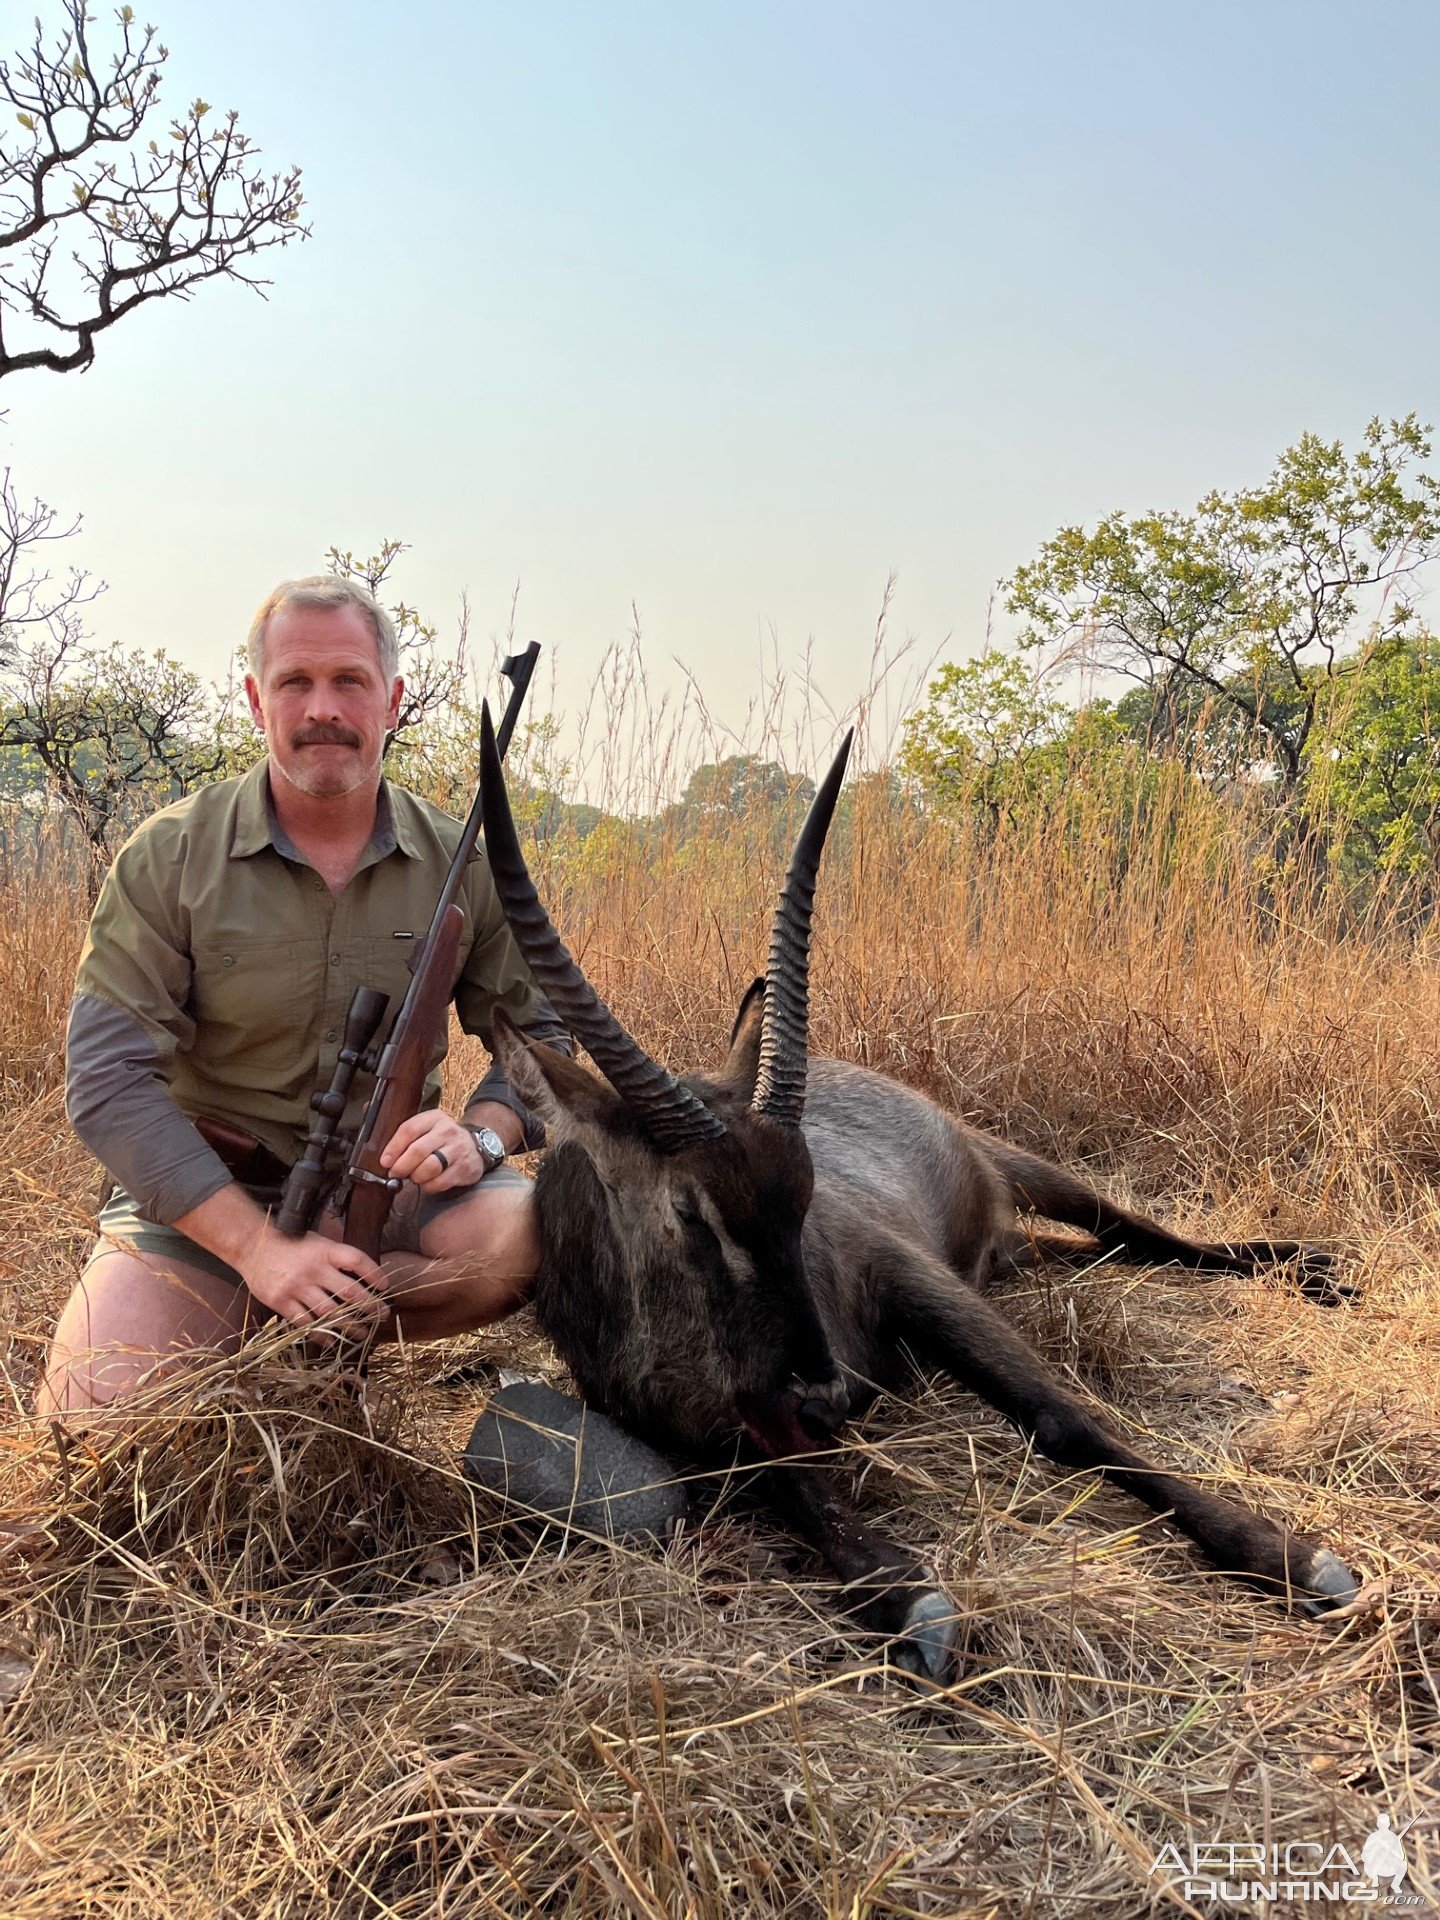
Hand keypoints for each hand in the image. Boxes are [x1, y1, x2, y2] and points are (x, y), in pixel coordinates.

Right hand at [238, 1221, 389, 1341]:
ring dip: (350, 1325)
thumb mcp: (317, 1241)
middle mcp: (313, 1269)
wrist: (252, 1246)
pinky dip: (321, 1334)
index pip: (357, 1261)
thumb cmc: (290, 1243)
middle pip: (349, 1292)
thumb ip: (336, 1257)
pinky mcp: (281, 1302)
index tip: (385, 1287)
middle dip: (370, 1306)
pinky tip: (332, 1341)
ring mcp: (296, 1287)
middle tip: (382, 1315)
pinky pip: (305, 1323)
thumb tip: (364, 1275)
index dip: (375, 1274)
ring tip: (363, 1333)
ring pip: (330, 1312)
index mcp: (324, 1250)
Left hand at [380, 1111, 482, 1192]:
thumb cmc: (441, 1139)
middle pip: (418, 1150)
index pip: (409, 1129)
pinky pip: (440, 1182)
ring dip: (416, 1177)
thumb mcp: (426, 1126)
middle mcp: (447, 1131)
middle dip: (402, 1166)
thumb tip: (366, 1109)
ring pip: (430, 1167)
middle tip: (395, 1173)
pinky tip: (427, 1182)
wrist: (475, 1147)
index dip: (394, 1147)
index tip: (384, 1161)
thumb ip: (402, 1126)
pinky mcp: (464, 1168)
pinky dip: (428, 1186)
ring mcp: (457, 1150)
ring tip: (413, 1177)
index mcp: (434, 1118)